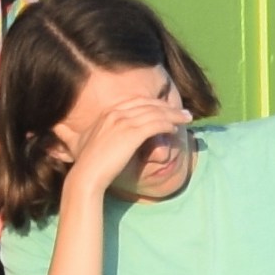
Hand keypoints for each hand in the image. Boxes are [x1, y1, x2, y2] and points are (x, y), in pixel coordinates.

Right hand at [62, 100, 182, 203]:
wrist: (87, 174)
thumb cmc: (89, 162)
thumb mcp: (90, 139)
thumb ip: (99, 131)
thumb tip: (94, 132)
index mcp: (108, 113)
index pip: (138, 101)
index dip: (156, 103)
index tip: (167, 107)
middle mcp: (116, 114)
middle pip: (150, 105)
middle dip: (169, 107)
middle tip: (183, 111)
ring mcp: (124, 122)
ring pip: (157, 113)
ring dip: (174, 115)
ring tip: (187, 118)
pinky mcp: (132, 134)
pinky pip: (156, 125)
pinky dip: (168, 125)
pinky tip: (175, 129)